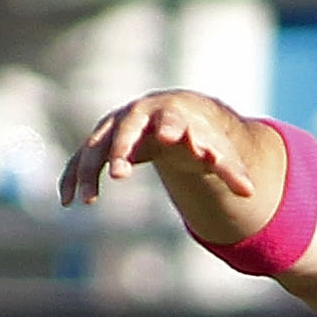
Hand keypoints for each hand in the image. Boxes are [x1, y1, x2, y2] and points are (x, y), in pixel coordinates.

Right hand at [59, 89, 264, 228]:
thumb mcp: (217, 151)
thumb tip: (249, 192)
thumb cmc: (197, 136)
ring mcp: (114, 128)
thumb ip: (230, 170)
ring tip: (88, 200)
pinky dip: (73, 177)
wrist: (172, 116)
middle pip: (126, 129)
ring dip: (89, 171)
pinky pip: (82, 160)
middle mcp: (137, 117)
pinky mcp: (101, 144)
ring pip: (96, 146)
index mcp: (169, 115)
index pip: (168, 120)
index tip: (168, 139)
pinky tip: (67, 201)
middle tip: (120, 173)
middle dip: (121, 149)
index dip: (168, 129)